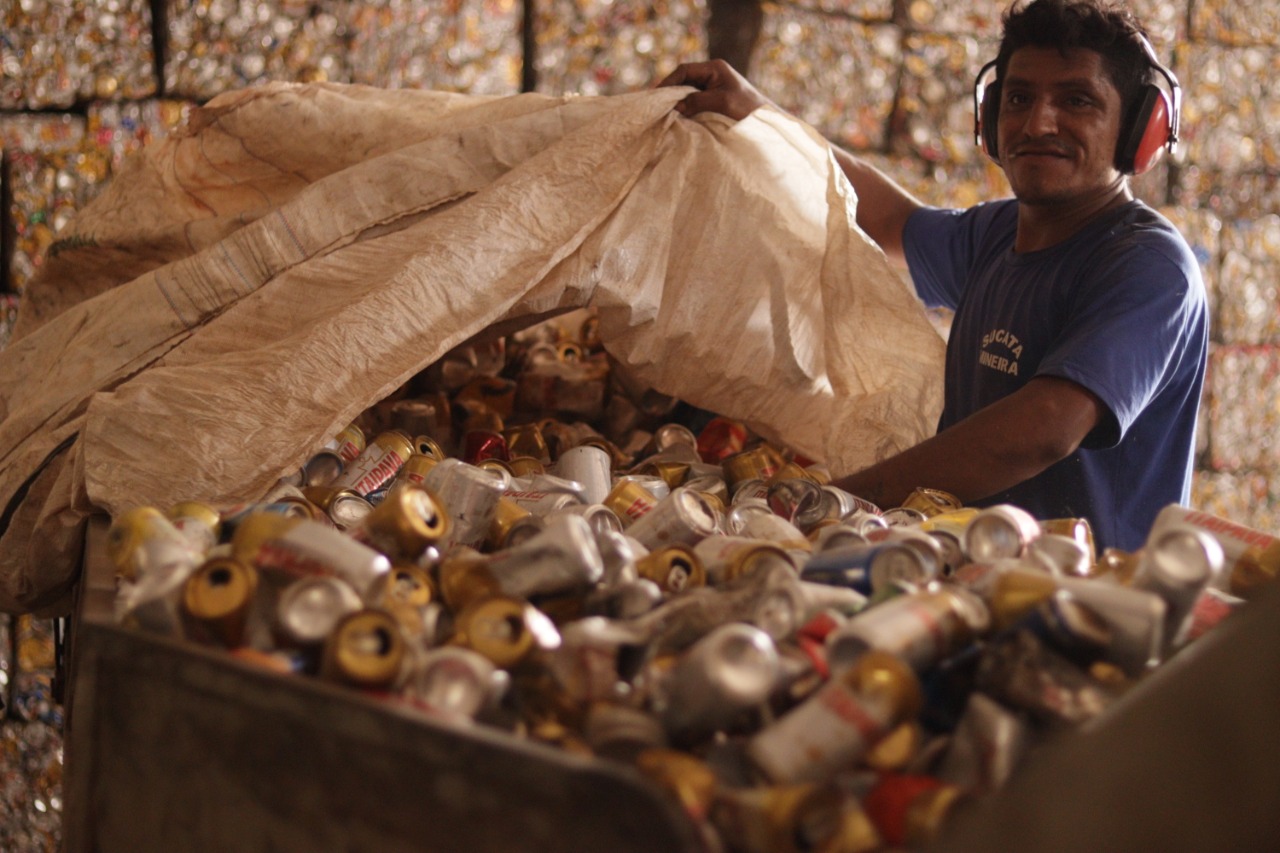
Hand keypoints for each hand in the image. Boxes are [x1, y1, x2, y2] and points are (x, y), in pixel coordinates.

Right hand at [657, 59, 772, 120]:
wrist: (766, 122)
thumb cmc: (748, 109)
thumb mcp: (722, 103)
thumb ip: (698, 101)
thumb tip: (675, 106)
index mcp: (715, 68)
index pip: (685, 70)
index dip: (669, 82)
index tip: (658, 96)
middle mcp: (712, 74)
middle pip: (684, 80)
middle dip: (671, 92)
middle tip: (657, 107)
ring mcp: (713, 87)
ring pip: (688, 92)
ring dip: (678, 102)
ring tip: (665, 114)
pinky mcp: (714, 100)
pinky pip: (694, 101)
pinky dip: (686, 108)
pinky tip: (679, 118)